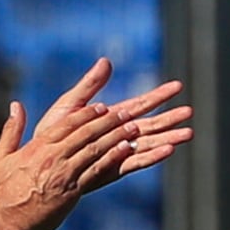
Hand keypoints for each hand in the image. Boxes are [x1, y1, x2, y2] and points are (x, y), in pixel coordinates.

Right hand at [0, 57, 192, 229]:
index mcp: (38, 147)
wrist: (6, 223)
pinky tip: (126, 151)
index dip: (87, 114)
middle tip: (126, 113)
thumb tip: (15, 105)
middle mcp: (53, 158)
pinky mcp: (72, 191)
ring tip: (133, 128)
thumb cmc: (2, 192)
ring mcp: (64, 174)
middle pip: (86, 133)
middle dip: (108, 121)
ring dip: (116, 137)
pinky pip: (96, 171)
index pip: (67, 124)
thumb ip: (11, 130)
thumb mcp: (1, 158)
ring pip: (95, 150)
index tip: (102, 106)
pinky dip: (112, 159)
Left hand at [31, 57, 193, 192]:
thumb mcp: (70, 104)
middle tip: (191, 112)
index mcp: (110, 117)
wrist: (38, 164)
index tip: (178, 85)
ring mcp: (116, 152)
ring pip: (147, 143)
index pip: (140, 103)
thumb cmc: (51, 133)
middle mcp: (117, 134)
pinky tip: (169, 150)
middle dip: (170, 118)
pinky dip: (152, 156)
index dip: (159, 95)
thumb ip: (89, 85)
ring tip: (189, 133)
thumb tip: (106, 60)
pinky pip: (135, 162)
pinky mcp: (111, 168)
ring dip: (168, 137)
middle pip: (150, 124)